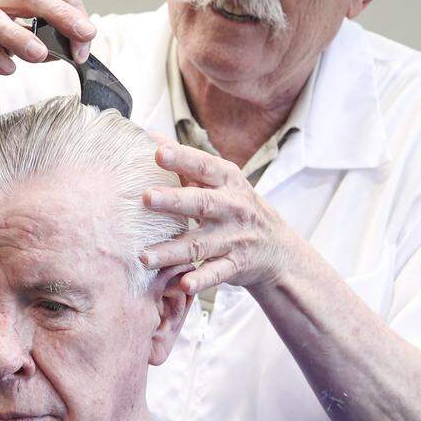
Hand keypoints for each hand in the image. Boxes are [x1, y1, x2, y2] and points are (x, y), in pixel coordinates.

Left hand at [141, 140, 295, 294]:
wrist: (276, 248)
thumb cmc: (236, 207)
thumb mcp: (221, 182)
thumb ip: (187, 163)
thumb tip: (149, 135)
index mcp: (228, 181)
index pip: (203, 166)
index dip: (181, 158)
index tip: (158, 152)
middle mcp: (232, 207)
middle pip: (202, 203)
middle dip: (174, 201)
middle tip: (146, 198)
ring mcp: (235, 237)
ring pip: (201, 244)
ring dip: (172, 251)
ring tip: (144, 257)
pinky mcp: (236, 265)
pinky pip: (216, 273)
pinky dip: (200, 280)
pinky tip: (182, 285)